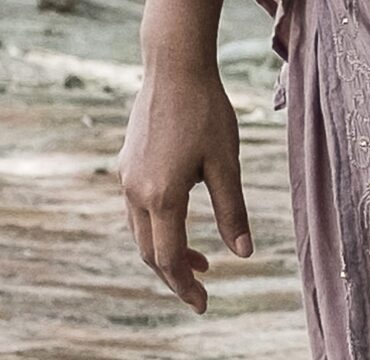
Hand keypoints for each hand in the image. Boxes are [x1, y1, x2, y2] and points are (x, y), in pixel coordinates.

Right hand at [117, 58, 253, 313]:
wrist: (174, 66)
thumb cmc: (206, 110)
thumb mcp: (226, 161)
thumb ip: (232, 209)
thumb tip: (243, 253)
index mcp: (162, 196)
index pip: (170, 258)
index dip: (187, 285)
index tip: (204, 303)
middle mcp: (136, 192)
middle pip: (150, 252)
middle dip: (175, 275)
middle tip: (202, 289)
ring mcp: (126, 178)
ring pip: (141, 232)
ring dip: (166, 251)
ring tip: (200, 260)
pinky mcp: (126, 164)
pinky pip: (137, 210)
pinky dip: (157, 227)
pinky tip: (180, 220)